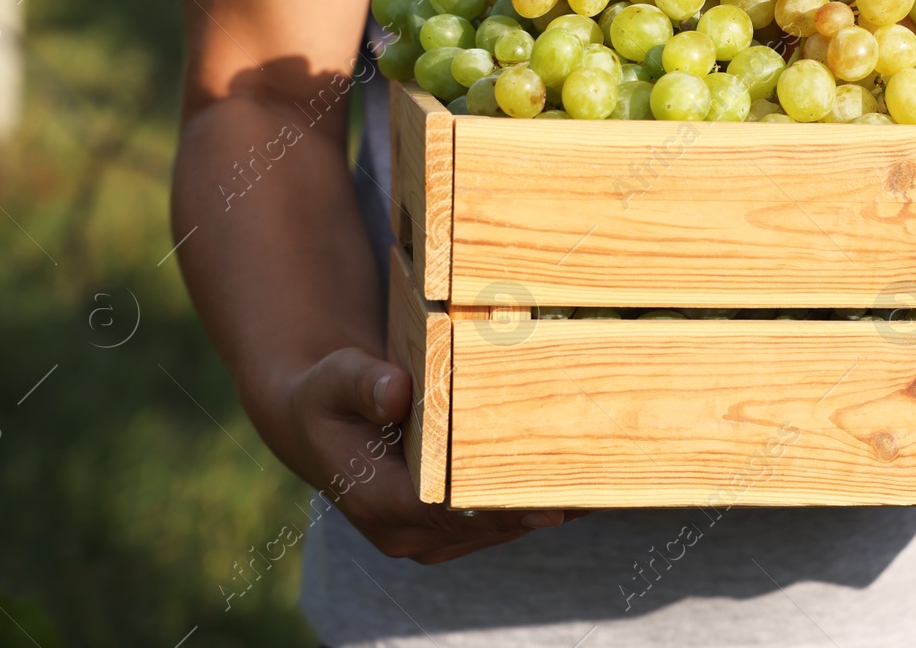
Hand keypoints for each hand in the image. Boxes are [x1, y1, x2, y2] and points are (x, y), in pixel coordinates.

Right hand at [285, 347, 572, 562]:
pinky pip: (495, 523)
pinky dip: (529, 504)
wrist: (317, 424)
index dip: (498, 508)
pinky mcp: (444, 531)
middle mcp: (403, 532)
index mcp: (376, 501)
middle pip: (482, 525)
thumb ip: (364, 383)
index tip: (549, 503)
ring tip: (598, 479)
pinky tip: (575, 482)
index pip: (447, 512)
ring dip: (540, 507)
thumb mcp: (335, 378)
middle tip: (595, 482)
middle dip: (535, 504)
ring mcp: (425, 538)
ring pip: (495, 528)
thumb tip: (397, 392)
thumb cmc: (327, 394)